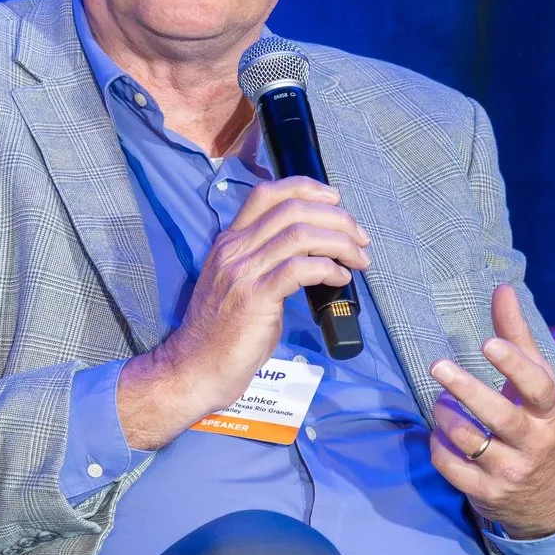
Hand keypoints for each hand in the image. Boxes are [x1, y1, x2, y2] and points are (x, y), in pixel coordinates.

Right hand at [117, 176, 370, 448]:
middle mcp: (234, 249)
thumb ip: (263, 262)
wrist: (195, 367)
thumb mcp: (237, 284)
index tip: (334, 200)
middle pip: (293, 209)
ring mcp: (243, 271)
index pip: (267, 193)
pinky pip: (302, 268)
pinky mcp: (255, 297)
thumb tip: (310, 255)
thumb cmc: (221, 333)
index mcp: (229, 241)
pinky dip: (330, 268)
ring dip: (340, 242)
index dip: (306, 188)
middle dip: (337, 217)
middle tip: (360, 237)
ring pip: (302, 234)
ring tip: (359, 258)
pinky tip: (341, 279)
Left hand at [428, 285, 554, 538]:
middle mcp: (534, 443)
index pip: (537, 386)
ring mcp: (511, 472)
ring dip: (446, 416)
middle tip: (438, 366)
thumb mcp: (538, 386)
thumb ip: (518, 338)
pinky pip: (452, 466)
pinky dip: (439, 446)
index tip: (489, 343)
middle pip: (500, 416)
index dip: (514, 365)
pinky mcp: (488, 494)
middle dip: (467, 390)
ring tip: (440, 402)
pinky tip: (439, 432)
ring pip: (469, 441)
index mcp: (550, 413)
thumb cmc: (540, 425)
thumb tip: (502, 289)